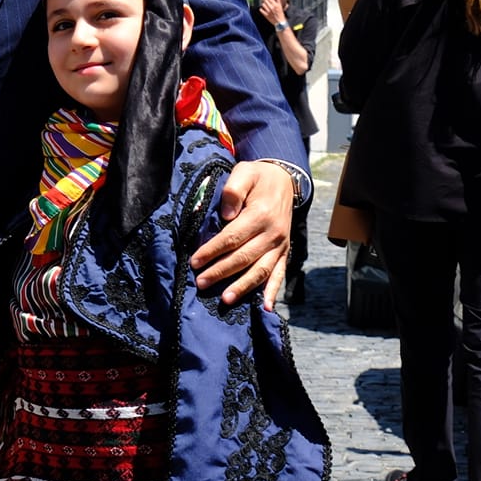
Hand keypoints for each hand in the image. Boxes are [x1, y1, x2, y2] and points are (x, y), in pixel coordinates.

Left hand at [189, 160, 292, 308]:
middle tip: (201, 283)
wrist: (284, 180)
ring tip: (226, 299)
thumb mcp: (244, 173)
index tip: (195, 261)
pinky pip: (279, 274)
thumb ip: (233, 190)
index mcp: (261, 214)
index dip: (212, 251)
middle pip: (243, 257)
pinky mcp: (284, 252)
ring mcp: (281, 245)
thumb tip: (226, 216)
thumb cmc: (258, 178)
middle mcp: (273, 233)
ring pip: (260, 270)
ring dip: (243, 287)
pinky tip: (265, 308)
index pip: (232, 237)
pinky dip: (272, 292)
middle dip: (221, 272)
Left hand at [257, 0, 285, 26]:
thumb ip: (278, 2)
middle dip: (265, 1)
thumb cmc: (281, 15)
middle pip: (265, 1)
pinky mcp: (266, 15)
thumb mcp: (281, 7)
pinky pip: (261, 10)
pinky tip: (262, 9)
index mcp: (276, 5)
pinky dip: (261, 9)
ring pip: (263, 4)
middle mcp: (272, 8)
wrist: (279, 22)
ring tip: (264, 5)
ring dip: (263, 4)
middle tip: (266, 2)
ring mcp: (268, 11)